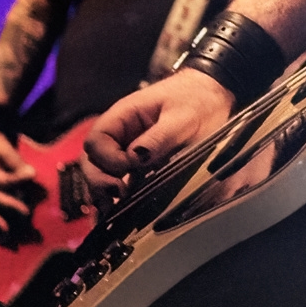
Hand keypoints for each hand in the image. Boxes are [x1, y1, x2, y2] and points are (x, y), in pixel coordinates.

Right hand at [82, 68, 234, 202]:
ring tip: (114, 209)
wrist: (212, 96)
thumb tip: (135, 158)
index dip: (107, 159)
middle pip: (93, 160)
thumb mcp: (182, 117)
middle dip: (100, 181)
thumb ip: (159, 137)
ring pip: (102, 173)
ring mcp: (127, 148)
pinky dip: (117, 195)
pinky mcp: (139, 163)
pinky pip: (120, 179)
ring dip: (104, 192)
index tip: (128, 170)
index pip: (96, 141)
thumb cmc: (196, 100)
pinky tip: (120, 210)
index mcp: (124, 115)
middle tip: (118, 195)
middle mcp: (120, 133)